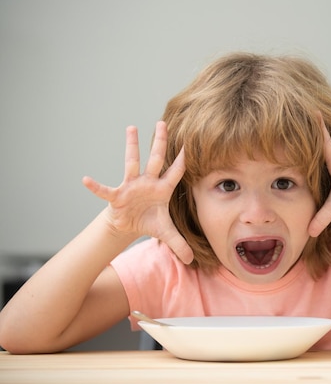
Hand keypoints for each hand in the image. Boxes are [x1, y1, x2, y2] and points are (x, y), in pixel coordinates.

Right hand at [82, 121, 193, 263]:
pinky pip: (105, 190)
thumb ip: (179, 243)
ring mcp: (132, 186)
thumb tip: (192, 260)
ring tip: (131, 128)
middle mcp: (148, 182)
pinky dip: (96, 186)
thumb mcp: (166, 233)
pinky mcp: (117, 196)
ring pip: (132, 162)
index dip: (182, 161)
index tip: (189, 145)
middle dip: (160, 142)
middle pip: (156, 159)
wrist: (128, 225)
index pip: (176, 172)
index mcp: (163, 189)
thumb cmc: (148, 222)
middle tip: (163, 122)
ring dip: (132, 146)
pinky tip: (86, 180)